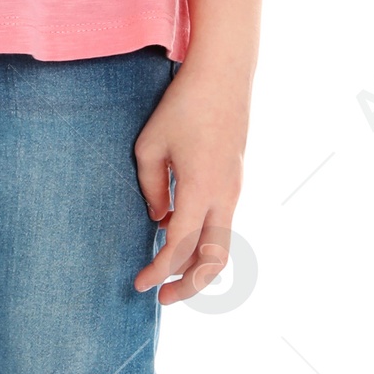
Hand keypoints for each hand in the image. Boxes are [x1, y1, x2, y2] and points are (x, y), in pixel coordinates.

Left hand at [132, 56, 248, 305]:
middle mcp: (224, 195)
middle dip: (188, 285)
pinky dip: (203, 240)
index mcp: (200, 189)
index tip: (138, 285)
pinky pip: (221, 223)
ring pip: (221, 244)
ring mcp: (234, 189)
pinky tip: (177, 234)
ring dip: (197, 264)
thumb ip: (150, 188)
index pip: (178, 246)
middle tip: (161, 298)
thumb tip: (160, 220)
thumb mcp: (149, 145)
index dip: (157, 271)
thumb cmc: (182, 105)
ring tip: (169, 272)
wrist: (224, 75)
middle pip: (213, 260)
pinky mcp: (235, 180)